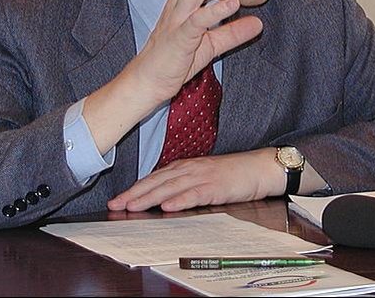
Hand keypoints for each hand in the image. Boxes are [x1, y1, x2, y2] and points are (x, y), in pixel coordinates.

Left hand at [107, 148, 282, 211]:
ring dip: (149, 198)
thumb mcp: (203, 176)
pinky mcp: (215, 186)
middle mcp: (189, 169)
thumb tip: (162, 197)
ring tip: (132, 207)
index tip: (118, 199)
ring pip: (170, 188)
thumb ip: (183, 184)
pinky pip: (194, 194)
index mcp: (185, 166)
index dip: (135, 189)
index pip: (154, 178)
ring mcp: (202, 177)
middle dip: (134, 194)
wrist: (258, 168)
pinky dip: (179, 201)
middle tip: (115, 205)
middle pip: (156, 182)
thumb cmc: (232, 174)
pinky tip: (167, 207)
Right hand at [127, 0, 262, 104]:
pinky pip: (196, 21)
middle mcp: (177, 6)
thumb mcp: (209, 45)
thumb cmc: (174, 61)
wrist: (147, 83)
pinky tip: (233, 3)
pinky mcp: (179, 41)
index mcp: (182, 3)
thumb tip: (258, 23)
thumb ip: (232, 33)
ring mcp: (176, 21)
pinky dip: (215, 11)